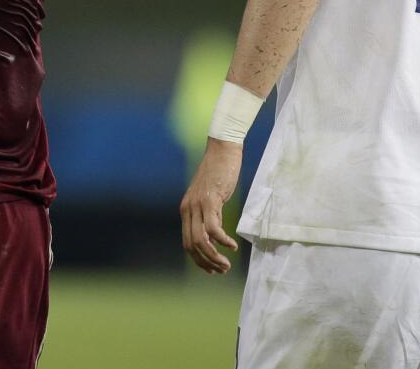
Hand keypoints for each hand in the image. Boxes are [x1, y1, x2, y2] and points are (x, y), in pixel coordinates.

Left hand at [180, 138, 241, 273]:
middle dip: (206, 262)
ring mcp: (198, 205)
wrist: (222, 148)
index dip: (198, 259)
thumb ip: (209, 212)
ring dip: (214, 256)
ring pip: (201, 240)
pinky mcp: (210, 200)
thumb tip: (214, 231)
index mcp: (186, 209)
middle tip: (222, 270)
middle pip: (192, 246)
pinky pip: (213, 228)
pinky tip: (232, 246)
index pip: (187, 242)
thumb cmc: (218, 170)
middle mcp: (188, 209)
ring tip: (227, 264)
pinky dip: (222, 241)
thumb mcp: (210, 195)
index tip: (212, 269)